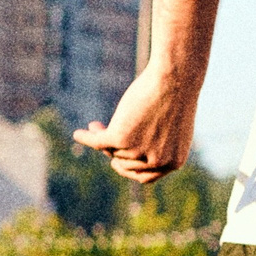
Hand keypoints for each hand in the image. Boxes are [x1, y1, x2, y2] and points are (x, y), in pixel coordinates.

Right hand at [75, 68, 197, 184]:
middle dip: (113, 151)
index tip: (117, 161)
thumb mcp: (170, 126)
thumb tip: (127, 152)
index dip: (128, 168)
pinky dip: (86, 138)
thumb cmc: (177, 97)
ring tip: (96, 124)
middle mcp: (157, 162)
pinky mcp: (121, 138)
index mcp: (174, 163)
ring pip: (113, 150)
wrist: (175, 79)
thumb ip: (157, 144)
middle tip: (104, 137)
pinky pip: (98, 142)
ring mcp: (138, 152)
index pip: (144, 176)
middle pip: (125, 163)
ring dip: (102, 137)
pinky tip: (78, 135)